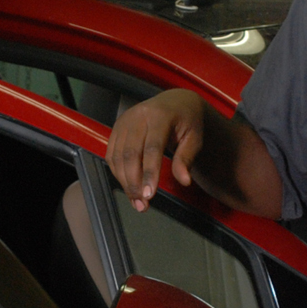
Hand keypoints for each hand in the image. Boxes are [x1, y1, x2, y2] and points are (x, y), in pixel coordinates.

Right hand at [106, 89, 206, 210]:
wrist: (175, 102)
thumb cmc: (187, 121)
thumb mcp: (194, 138)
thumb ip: (186, 159)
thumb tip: (184, 181)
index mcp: (160, 116)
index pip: (152, 147)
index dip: (149, 172)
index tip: (150, 195)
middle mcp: (138, 116)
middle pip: (130, 154)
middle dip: (134, 182)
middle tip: (142, 205)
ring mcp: (124, 121)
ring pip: (118, 156)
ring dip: (125, 182)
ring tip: (137, 201)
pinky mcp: (116, 128)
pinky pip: (112, 154)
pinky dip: (118, 173)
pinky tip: (129, 187)